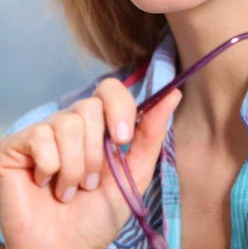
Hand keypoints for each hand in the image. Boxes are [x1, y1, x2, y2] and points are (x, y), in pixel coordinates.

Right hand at [0, 78, 181, 248]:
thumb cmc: (97, 216)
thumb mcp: (133, 174)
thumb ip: (151, 134)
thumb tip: (173, 93)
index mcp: (99, 125)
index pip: (109, 89)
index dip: (119, 107)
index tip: (122, 139)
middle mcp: (70, 122)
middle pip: (89, 107)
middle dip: (96, 153)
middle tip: (90, 182)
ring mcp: (43, 131)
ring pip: (68, 124)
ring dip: (74, 168)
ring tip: (69, 190)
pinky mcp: (17, 144)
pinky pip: (40, 137)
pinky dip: (50, 168)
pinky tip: (45, 184)